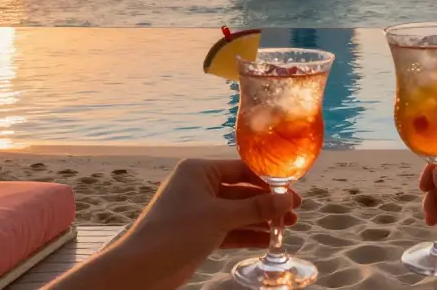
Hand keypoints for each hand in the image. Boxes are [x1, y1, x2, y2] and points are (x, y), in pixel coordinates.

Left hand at [56, 158, 299, 289]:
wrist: (142, 267)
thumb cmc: (176, 232)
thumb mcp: (220, 217)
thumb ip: (255, 208)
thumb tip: (287, 200)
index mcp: (198, 170)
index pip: (241, 169)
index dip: (268, 181)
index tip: (292, 190)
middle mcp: (199, 186)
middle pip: (242, 191)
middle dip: (267, 202)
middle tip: (295, 210)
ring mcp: (199, 210)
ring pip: (238, 211)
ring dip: (261, 219)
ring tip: (288, 226)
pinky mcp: (199, 232)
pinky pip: (230, 229)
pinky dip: (248, 233)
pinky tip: (269, 240)